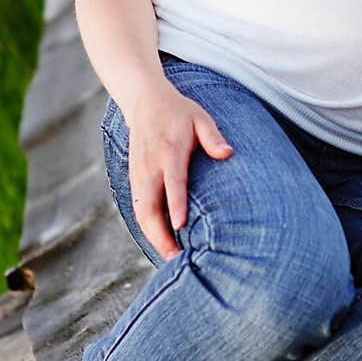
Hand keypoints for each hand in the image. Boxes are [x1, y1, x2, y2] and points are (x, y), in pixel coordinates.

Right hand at [126, 80, 233, 259]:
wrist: (144, 102)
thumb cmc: (179, 112)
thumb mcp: (200, 117)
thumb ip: (212, 137)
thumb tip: (227, 153)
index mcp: (168, 150)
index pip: (172, 181)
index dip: (175, 203)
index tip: (180, 224)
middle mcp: (150, 166)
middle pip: (148, 206)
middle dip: (160, 234)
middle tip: (177, 258)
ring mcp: (139, 175)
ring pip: (140, 212)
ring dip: (153, 236)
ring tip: (172, 257)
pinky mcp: (134, 180)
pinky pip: (138, 209)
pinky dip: (148, 228)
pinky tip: (162, 242)